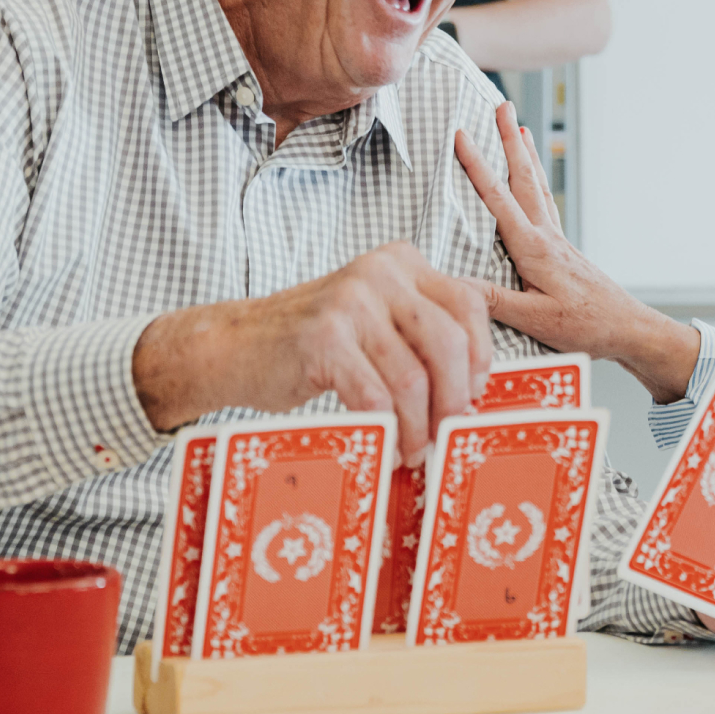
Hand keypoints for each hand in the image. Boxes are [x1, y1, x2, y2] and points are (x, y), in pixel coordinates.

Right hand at [131, 241, 490, 458]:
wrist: (234, 347)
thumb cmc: (313, 344)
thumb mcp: (375, 321)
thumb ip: (420, 335)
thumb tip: (475, 390)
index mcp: (402, 263)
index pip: (469, 305)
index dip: (480, 359)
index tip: (471, 398)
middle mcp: (381, 273)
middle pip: (449, 342)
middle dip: (455, 399)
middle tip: (447, 434)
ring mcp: (350, 303)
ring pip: (412, 378)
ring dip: (419, 427)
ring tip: (413, 450)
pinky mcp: (323, 339)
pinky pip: (375, 396)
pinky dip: (387, 430)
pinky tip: (384, 446)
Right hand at [453, 103, 697, 399]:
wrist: (627, 329)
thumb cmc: (584, 327)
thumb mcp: (534, 320)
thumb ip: (493, 300)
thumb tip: (452, 283)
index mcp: (533, 249)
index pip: (498, 199)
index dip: (478, 166)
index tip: (462, 135)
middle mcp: (547, 236)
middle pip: (524, 178)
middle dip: (510, 140)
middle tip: (501, 105)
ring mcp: (557, 241)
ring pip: (537, 187)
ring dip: (526, 155)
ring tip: (520, 127)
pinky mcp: (563, 251)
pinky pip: (545, 205)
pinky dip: (536, 183)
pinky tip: (534, 181)